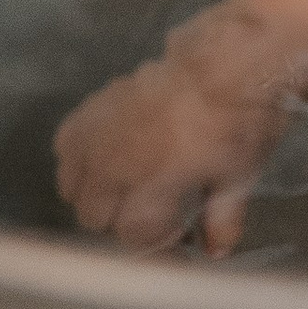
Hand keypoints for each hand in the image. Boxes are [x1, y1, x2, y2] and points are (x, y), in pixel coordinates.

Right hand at [54, 4, 307, 254]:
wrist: (229, 59)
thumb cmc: (241, 118)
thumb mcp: (240, 176)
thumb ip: (222, 219)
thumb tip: (215, 249)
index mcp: (151, 188)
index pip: (133, 239)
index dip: (159, 246)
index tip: (179, 240)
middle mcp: (115, 165)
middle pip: (94, 217)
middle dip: (125, 222)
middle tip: (159, 211)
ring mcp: (100, 134)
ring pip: (72, 186)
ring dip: (97, 193)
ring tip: (131, 186)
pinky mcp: (95, 106)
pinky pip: (66, 144)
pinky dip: (79, 157)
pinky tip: (107, 155)